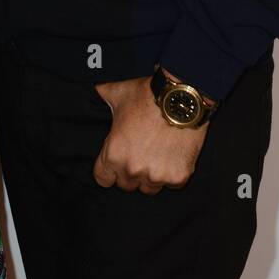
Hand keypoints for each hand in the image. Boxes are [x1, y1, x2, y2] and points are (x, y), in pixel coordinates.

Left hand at [92, 71, 208, 194]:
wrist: (182, 99)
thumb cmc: (147, 95)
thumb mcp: (118, 93)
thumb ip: (103, 95)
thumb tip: (96, 89)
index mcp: (114, 155)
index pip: (103, 179)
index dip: (108, 171)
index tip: (116, 163)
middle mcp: (133, 170)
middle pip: (126, 185)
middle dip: (130, 173)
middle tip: (139, 155)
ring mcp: (157, 176)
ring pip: (149, 188)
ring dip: (151, 176)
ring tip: (157, 156)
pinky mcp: (178, 177)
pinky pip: (172, 185)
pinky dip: (173, 174)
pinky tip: (174, 156)